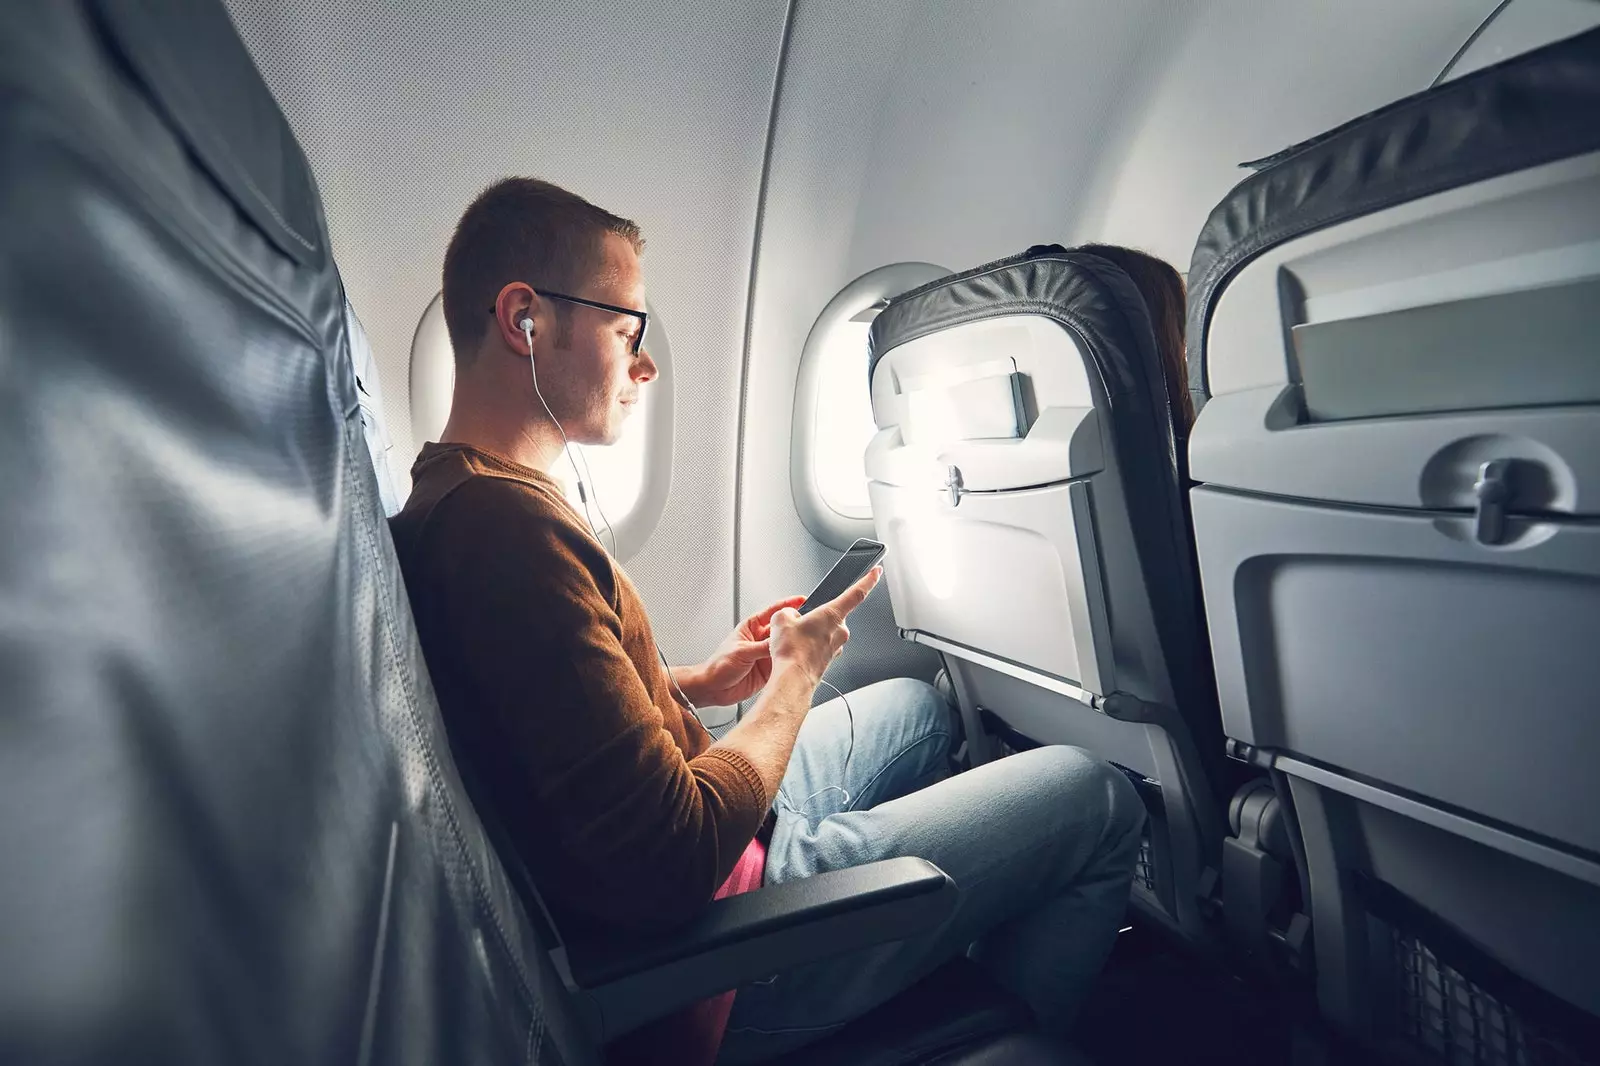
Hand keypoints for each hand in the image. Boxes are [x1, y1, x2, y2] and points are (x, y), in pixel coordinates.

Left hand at [687, 595, 807, 706]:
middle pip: (782, 630)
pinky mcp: (769, 670)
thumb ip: (763, 647)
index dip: (787, 605)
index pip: (772, 612)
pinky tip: (797, 662)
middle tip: (808, 626)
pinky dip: (791, 663)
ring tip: (805, 646)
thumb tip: (780, 642)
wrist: (713, 689)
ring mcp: (765, 655)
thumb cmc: (718, 666)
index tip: (802, 600)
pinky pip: (784, 664)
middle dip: (794, 628)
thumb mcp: (742, 651)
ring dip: (793, 647)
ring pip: (785, 647)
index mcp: (751, 628)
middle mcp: (760, 640)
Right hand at [769, 566, 881, 688]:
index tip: (877, 573)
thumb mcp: (781, 619)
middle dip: (816, 616)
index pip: (857, 593)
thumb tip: (791, 617)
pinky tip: (796, 651)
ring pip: (825, 632)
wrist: (793, 679)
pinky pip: (820, 646)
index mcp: (833, 614)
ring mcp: (836, 647)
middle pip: (831, 615)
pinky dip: (809, 647)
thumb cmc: (792, 653)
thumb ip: (789, 611)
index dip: (868, 580)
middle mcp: (840, 631)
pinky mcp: (830, 659)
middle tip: (797, 624)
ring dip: (811, 633)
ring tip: (793, 641)